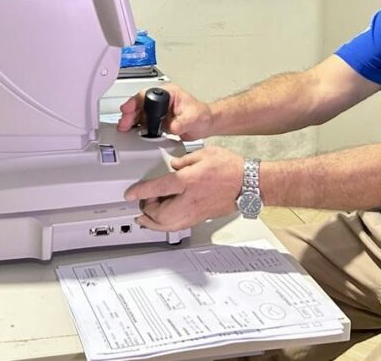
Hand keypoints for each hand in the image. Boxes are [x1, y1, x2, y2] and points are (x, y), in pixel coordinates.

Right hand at [116, 84, 214, 139]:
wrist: (206, 124)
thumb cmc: (202, 116)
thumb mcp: (193, 119)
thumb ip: (182, 122)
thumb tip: (172, 126)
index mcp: (169, 93)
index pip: (148, 94)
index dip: (136, 101)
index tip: (128, 109)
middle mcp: (162, 99)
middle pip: (140, 103)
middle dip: (130, 112)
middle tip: (124, 122)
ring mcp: (159, 109)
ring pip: (139, 112)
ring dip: (131, 120)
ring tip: (125, 128)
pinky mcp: (157, 119)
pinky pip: (144, 121)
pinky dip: (137, 126)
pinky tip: (133, 131)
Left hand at [123, 147, 243, 230]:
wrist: (250, 184)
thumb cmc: (231, 168)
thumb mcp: (204, 153)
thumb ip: (185, 160)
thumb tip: (173, 165)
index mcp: (188, 181)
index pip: (158, 188)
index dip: (141, 192)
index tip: (130, 194)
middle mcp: (190, 200)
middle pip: (160, 215)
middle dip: (146, 211)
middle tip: (140, 203)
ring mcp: (196, 212)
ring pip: (169, 226)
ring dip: (154, 224)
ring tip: (144, 219)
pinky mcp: (202, 217)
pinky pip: (179, 227)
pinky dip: (166, 226)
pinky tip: (163, 221)